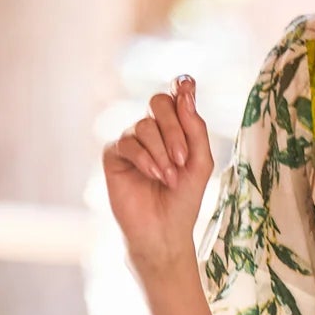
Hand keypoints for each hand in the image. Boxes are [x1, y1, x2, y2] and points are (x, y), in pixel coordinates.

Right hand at [102, 75, 213, 278]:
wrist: (164, 230)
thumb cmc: (185, 199)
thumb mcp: (200, 163)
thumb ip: (195, 128)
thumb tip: (184, 90)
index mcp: (175, 129)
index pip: (175, 97)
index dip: (180, 86)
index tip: (187, 84)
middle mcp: (152, 130)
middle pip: (159, 103)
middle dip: (174, 129)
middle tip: (182, 160)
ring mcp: (132, 141)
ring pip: (145, 126)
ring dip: (162, 153)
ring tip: (169, 179)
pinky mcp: (115, 155)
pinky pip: (128, 143)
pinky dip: (145, 159)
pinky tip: (155, 177)